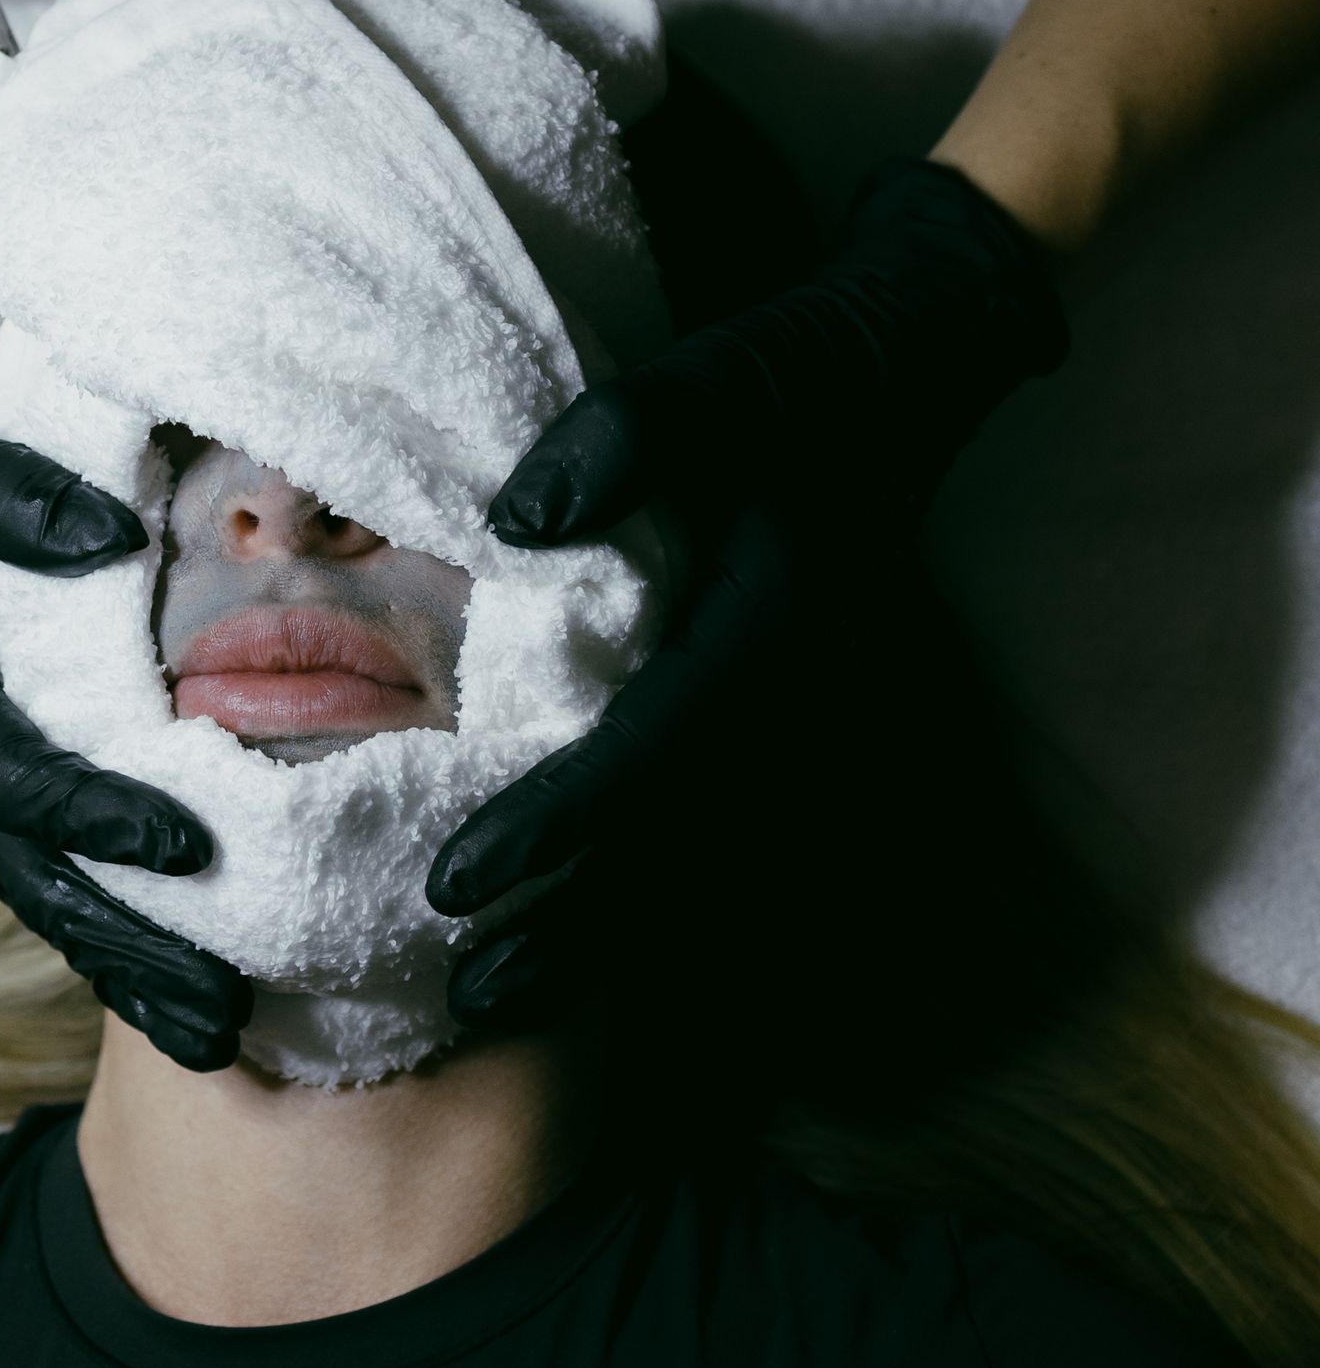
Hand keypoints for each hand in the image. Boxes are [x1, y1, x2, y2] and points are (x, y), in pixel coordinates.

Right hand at [0, 326, 251, 1068]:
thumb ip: (17, 499)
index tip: (190, 845)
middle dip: (127, 949)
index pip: (10, 777)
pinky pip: (34, 869)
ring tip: (215, 1033)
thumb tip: (117, 540)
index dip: (96, 817)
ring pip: (35, 892)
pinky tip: (166, 977)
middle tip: (222, 1012)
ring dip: (121, 964)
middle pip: (32, 877)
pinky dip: (99, 928)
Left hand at [427, 158, 1068, 1023]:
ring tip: (497, 1007)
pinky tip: (582, 955)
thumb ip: (632, 431)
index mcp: (776, 628)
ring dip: (607, 942)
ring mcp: (807, 721)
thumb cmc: (804, 369)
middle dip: (573, 931)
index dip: (556, 826)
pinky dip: (653, 907)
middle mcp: (797, 699)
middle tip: (465, 1002)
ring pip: (704, 865)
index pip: (652, 755)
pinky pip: (720, 839)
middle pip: (677, 849)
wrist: (915, 360)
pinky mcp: (792, 722)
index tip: (454, 883)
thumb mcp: (728, 368)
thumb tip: (516, 522)